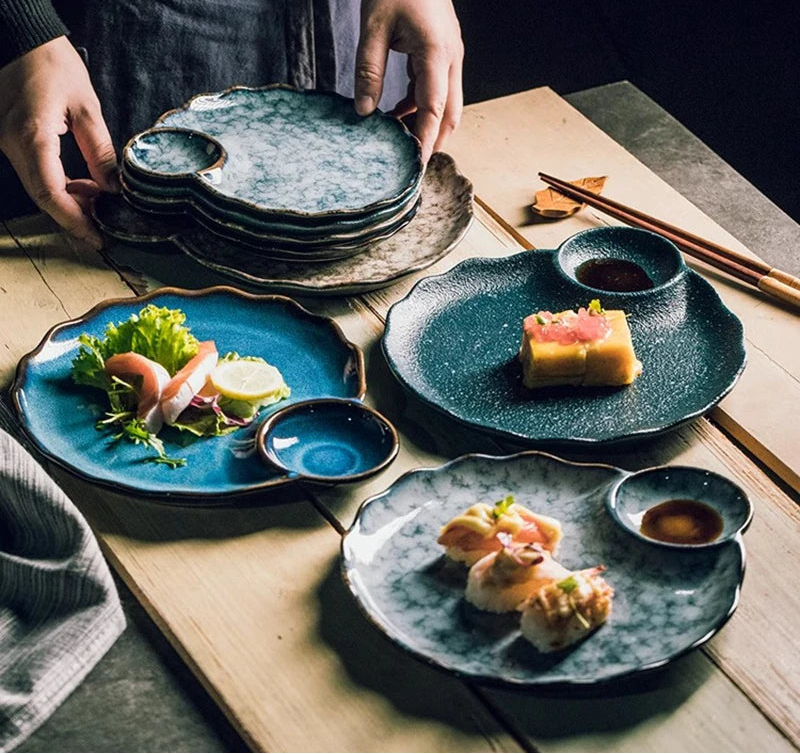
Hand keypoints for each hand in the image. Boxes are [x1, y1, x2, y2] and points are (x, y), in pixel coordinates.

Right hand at [0, 36, 117, 248]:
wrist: (19, 37)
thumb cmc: (52, 63)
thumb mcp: (86, 108)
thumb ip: (100, 151)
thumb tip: (115, 188)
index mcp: (32, 136)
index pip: (50, 193)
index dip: (74, 220)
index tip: (98, 237)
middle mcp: (13, 144)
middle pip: (43, 196)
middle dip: (75, 217)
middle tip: (105, 228)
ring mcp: (8, 144)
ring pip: (39, 188)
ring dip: (70, 202)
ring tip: (102, 205)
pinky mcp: (12, 141)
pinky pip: (36, 174)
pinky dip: (61, 187)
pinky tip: (86, 188)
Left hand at [355, 0, 463, 162]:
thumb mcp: (373, 28)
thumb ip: (368, 72)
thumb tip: (363, 112)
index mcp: (436, 54)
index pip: (434, 111)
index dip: (426, 142)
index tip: (416, 166)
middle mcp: (450, 58)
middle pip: (450, 114)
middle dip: (433, 141)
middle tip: (410, 164)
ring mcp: (450, 56)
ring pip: (446, 104)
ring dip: (426, 124)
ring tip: (398, 141)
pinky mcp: (442, 53)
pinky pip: (436, 89)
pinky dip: (420, 107)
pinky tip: (396, 113)